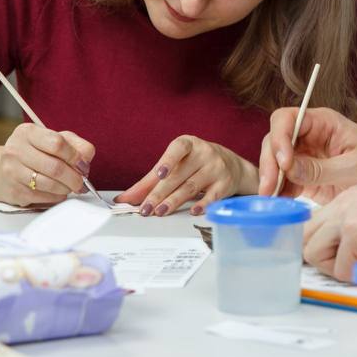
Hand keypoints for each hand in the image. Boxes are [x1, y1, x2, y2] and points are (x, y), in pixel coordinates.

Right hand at [0, 123, 94, 206]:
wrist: (3, 171)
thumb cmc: (34, 153)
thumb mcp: (54, 139)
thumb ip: (75, 144)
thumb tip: (86, 159)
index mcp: (27, 132)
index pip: (57, 143)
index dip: (75, 156)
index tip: (83, 165)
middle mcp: (15, 150)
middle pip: (55, 167)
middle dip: (74, 178)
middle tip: (81, 182)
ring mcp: (11, 171)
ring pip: (49, 184)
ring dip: (66, 188)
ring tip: (70, 187)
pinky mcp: (13, 191)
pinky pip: (42, 197)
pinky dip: (56, 197)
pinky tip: (57, 193)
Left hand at [116, 135, 256, 215]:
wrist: (232, 165)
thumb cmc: (196, 163)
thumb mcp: (175, 164)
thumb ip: (149, 181)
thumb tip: (125, 198)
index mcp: (188, 144)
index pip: (178, 149)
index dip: (168, 160)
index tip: (159, 174)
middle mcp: (204, 153)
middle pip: (178, 176)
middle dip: (159, 193)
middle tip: (146, 208)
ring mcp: (216, 168)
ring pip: (191, 187)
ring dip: (174, 201)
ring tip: (159, 212)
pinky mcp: (225, 184)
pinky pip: (212, 196)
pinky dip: (202, 204)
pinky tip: (192, 211)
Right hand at [257, 107, 356, 202]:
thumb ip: (322, 168)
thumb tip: (289, 168)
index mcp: (323, 122)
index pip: (288, 119)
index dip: (280, 137)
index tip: (284, 162)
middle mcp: (310, 135)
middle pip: (276, 140)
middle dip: (270, 163)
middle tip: (269, 188)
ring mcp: (306, 155)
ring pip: (275, 161)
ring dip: (270, 179)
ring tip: (270, 200)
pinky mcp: (305, 175)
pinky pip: (284, 179)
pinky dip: (278, 191)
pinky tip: (278, 204)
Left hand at [304, 183, 356, 280]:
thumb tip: (341, 254)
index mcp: (350, 197)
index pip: (312, 224)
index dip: (319, 245)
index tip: (333, 258)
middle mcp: (344, 203)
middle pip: (305, 237)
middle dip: (323, 258)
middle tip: (349, 266)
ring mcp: (348, 217)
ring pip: (314, 253)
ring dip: (338, 268)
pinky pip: (342, 269)